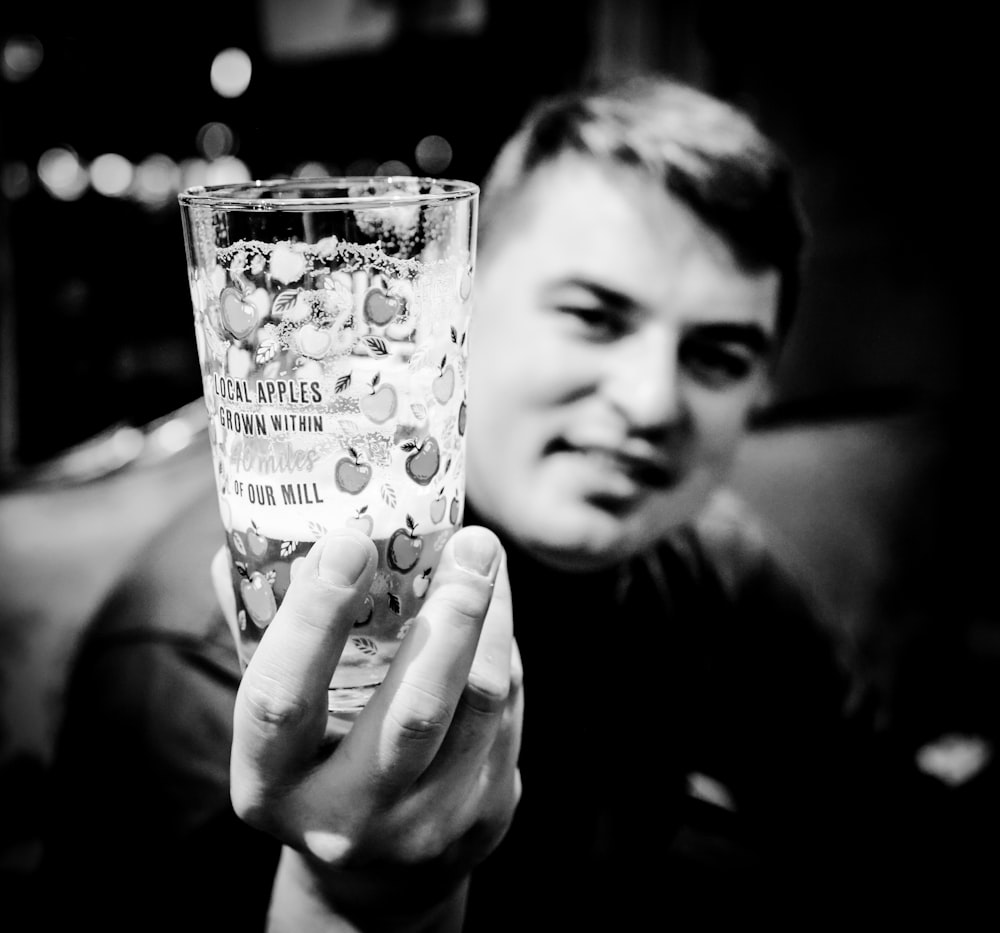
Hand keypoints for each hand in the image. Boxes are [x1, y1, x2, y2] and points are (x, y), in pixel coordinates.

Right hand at [211, 526, 521, 931]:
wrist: (373, 874)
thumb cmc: (311, 765)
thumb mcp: (272, 720)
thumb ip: (260, 634)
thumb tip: (249, 540)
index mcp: (272, 787)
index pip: (282, 700)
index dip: (313, 619)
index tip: (349, 542)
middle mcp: (348, 819)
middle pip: (412, 712)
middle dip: (448, 616)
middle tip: (469, 541)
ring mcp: (426, 825)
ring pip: (477, 705)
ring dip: (490, 618)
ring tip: (484, 553)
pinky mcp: (486, 816)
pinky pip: (505, 715)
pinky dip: (503, 648)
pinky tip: (495, 605)